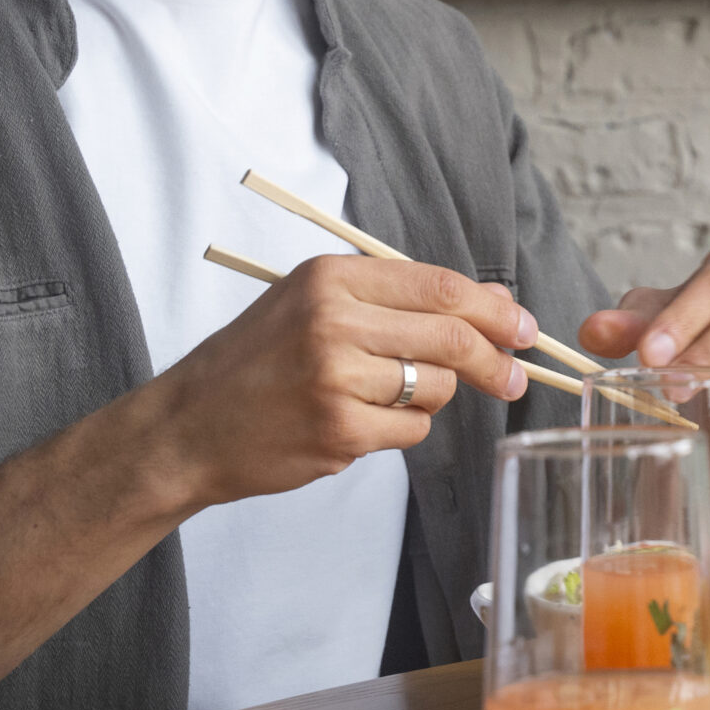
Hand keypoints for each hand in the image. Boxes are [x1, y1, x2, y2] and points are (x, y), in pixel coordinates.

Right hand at [142, 255, 536, 510]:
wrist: (186, 429)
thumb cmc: (255, 363)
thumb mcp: (310, 303)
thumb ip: (391, 299)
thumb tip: (489, 308)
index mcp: (331, 279)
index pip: (440, 286)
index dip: (493, 309)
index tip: (523, 327)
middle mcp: (334, 321)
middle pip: (452, 336)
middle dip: (495, 360)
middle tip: (514, 378)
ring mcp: (336, 379)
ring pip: (435, 386)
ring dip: (430, 397)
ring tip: (382, 397)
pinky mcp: (339, 431)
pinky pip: (412, 430)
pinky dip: (402, 430)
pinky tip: (360, 424)